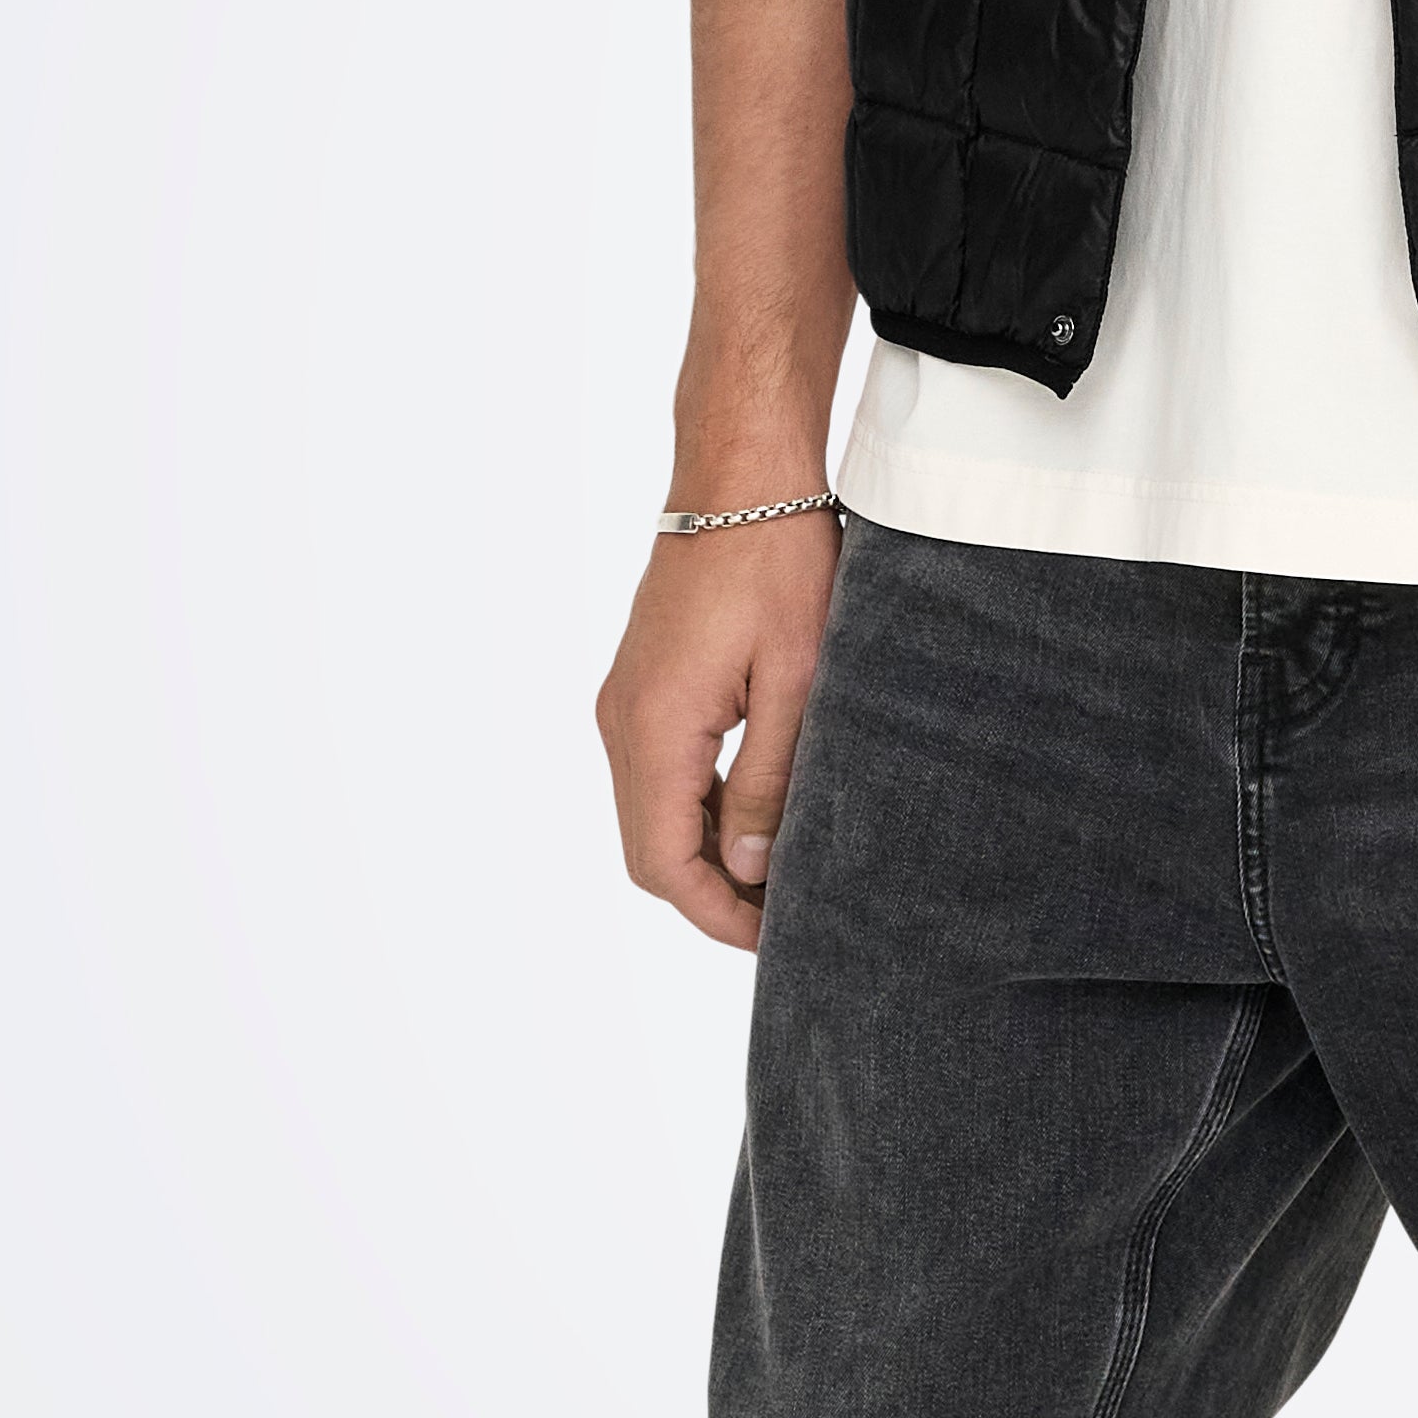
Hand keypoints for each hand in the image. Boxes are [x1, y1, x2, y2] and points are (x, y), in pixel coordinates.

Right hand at [594, 510, 840, 951]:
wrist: (742, 475)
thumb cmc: (779, 564)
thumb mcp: (795, 683)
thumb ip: (766, 784)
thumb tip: (744, 872)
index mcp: (655, 726)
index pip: (662, 862)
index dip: (714, 915)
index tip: (774, 942)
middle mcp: (622, 721)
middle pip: (648, 849)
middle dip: (711, 896)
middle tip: (786, 921)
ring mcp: (625, 702)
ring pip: (651, 814)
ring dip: (705, 855)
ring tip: (781, 877)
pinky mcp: (643, 685)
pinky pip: (659, 773)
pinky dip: (698, 810)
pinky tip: (756, 817)